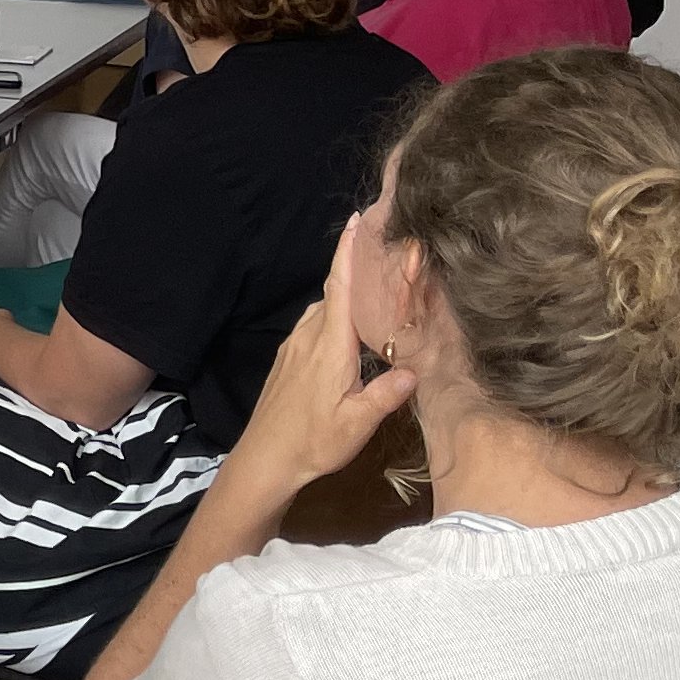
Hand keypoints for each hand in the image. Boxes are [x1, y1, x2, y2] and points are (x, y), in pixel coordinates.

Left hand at [229, 213, 415, 494]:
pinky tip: (352, 325)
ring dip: (347, 293)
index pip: (340, 289)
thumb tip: (414, 370)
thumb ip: (385, 395)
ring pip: (324, 309)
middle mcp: (309, 338)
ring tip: (376, 285)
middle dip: (355, 267)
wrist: (265, 459)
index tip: (356, 220)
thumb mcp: (357, 423)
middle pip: (334, 292)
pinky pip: (315, 324)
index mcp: (329, 346)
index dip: (347, 253)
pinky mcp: (288, 359)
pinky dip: (335, 313)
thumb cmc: (312, 442)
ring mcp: (294, 347)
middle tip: (385, 250)